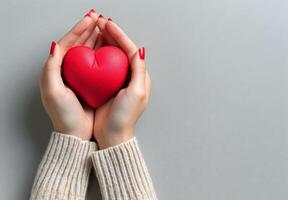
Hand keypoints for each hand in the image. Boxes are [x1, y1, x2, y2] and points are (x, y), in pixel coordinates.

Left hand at [38, 10, 101, 139]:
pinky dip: (101, 52)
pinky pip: (96, 62)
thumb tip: (55, 45)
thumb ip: (51, 67)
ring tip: (104, 28)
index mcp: (54, 69)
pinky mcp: (89, 82)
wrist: (75, 132)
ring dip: (95, 38)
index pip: (67, 43)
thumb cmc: (63, 114)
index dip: (78, 29)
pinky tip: (109, 47)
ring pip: (87, 51)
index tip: (90, 19)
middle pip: (77, 44)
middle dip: (88, 30)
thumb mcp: (53, 91)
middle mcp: (66, 70)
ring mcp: (79, 76)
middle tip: (98, 18)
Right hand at [93, 17, 151, 148]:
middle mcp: (131, 76)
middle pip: (122, 49)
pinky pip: (103, 65)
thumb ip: (139, 71)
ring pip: (112, 55)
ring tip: (95, 30)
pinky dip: (98, 54)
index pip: (131, 50)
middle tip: (100, 23)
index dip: (120, 36)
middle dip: (112, 35)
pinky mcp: (108, 85)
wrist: (112, 135)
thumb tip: (140, 50)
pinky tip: (91, 48)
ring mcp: (118, 80)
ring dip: (105, 41)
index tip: (108, 25)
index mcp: (140, 76)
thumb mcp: (136, 93)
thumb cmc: (125, 117)